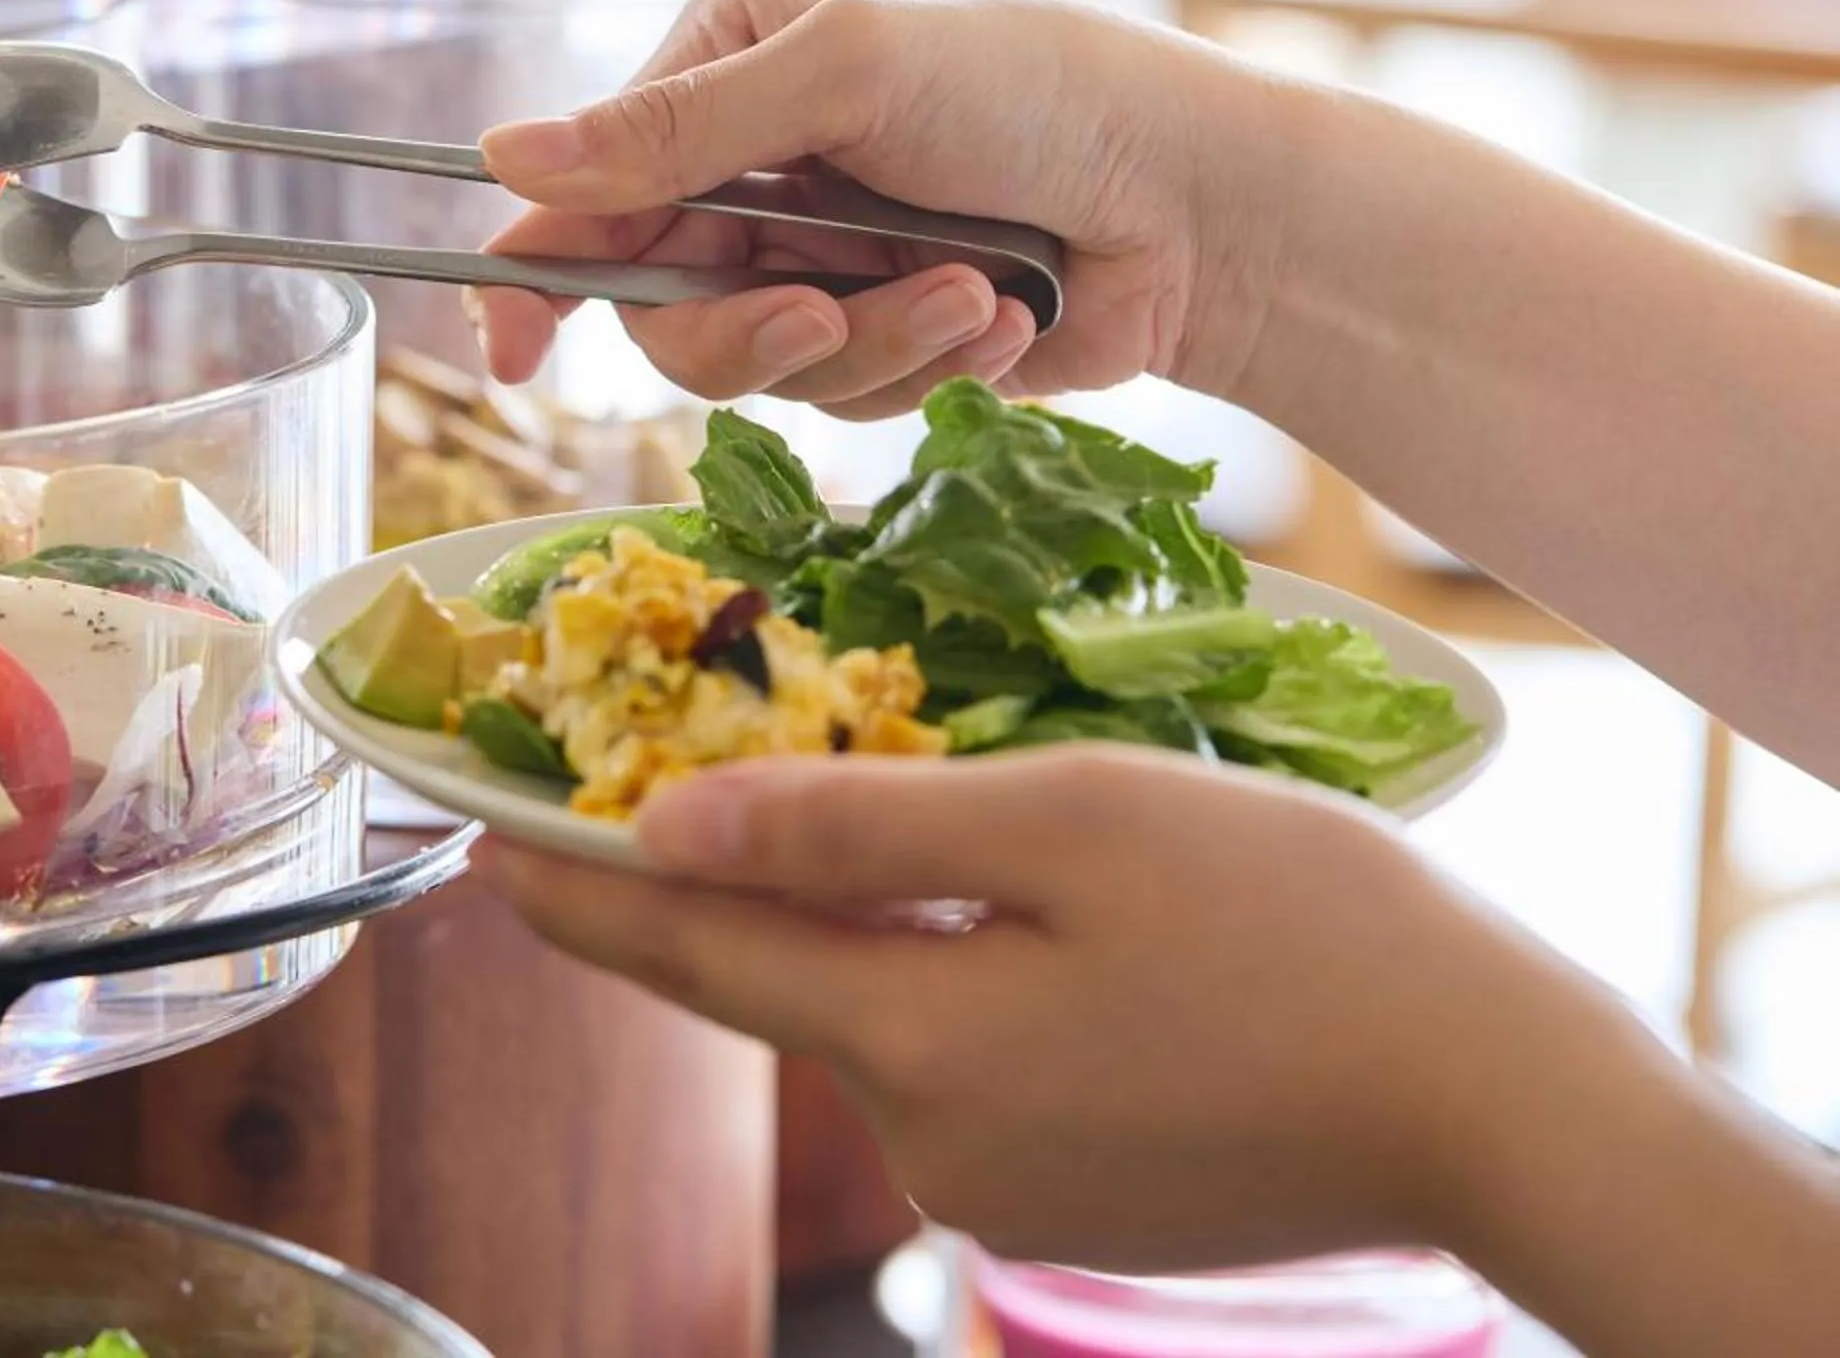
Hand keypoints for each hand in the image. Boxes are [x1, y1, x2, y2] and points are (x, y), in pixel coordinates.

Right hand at [471, 0, 1305, 417]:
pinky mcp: (882, 337)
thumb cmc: (1037, 86)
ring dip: (869, 339)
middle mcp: (750, 173)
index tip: (512, 356)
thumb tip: (501, 158)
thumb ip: (674, 132)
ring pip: (756, 367)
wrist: (1202, 200)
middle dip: (748, 325)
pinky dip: (926, 361)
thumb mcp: (845, 76)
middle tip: (820, 310)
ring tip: (970, 292)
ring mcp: (815, 259)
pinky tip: (1006, 311)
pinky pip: (845, 396)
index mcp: (719, 72)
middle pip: (659, 307)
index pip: (577, 192)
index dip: (528, 278)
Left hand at [481, 746, 1659, 1274]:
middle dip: (724, 879)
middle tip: (679, 770)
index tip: (476, 837)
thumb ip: (857, 826)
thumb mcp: (1073, 823)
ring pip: (881, 1017)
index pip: (687, 953)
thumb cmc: (1303, 927)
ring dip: (870, 923)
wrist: (1499, 1102)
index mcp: (919, 1043)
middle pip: (781, 982)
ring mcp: (1003, 1192)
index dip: (573, 888)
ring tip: (918, 812)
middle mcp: (934, 1144)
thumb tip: (663, 823)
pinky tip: (1033, 921)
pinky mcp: (1069, 1204)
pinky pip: (964, 1065)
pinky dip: (956, 981)